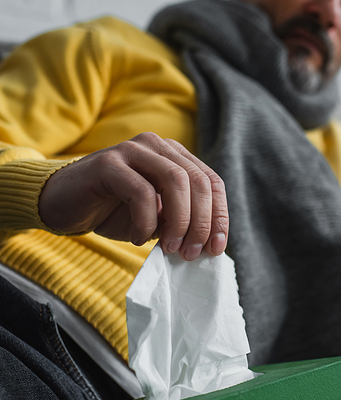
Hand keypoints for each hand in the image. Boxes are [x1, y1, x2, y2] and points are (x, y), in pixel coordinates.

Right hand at [38, 133, 227, 260]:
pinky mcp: (108, 163)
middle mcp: (156, 146)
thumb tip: (210, 242)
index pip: (211, 181)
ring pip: (175, 181)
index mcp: (174, 156)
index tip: (216, 249)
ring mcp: (132, 150)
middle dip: (201, 223)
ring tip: (169, 247)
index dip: (219, 216)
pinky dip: (146, 221)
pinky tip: (138, 237)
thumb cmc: (112, 212)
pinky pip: (142, 192)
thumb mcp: (155, 220)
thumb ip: (181, 222)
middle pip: (197, 181)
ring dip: (179, 221)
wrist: (62, 205)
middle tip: (190, 253)